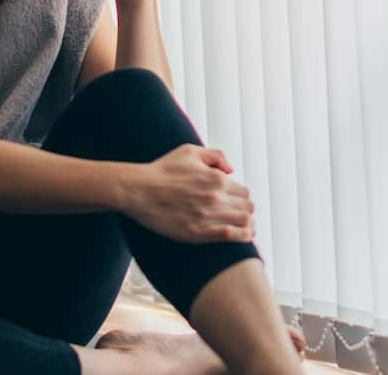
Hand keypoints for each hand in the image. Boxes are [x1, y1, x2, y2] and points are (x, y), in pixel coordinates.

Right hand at [125, 143, 254, 243]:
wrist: (139, 190)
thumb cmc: (162, 170)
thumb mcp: (190, 151)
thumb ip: (216, 156)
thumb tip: (231, 170)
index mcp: (216, 178)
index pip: (243, 192)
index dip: (241, 198)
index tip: (236, 202)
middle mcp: (216, 197)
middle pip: (247, 207)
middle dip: (245, 211)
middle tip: (240, 215)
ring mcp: (208, 216)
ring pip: (244, 222)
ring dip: (248, 225)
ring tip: (246, 228)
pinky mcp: (199, 232)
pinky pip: (231, 236)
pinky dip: (242, 236)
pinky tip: (245, 237)